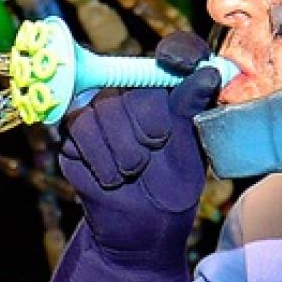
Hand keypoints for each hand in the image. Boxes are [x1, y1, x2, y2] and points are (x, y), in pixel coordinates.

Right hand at [59, 32, 221, 266]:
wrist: (142, 229)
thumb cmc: (172, 188)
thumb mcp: (192, 153)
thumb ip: (192, 110)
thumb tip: (208, 74)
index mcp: (167, 92)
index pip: (175, 52)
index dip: (178, 52)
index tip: (179, 63)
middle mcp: (131, 94)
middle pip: (130, 87)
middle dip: (144, 123)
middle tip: (153, 148)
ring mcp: (98, 113)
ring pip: (100, 110)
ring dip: (121, 149)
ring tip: (133, 171)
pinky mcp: (73, 136)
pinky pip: (77, 132)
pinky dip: (98, 160)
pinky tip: (111, 178)